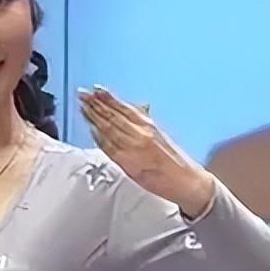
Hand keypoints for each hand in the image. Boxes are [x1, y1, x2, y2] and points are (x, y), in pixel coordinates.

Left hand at [78, 85, 214, 217]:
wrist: (187, 181)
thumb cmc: (175, 161)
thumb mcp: (160, 136)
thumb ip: (142, 124)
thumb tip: (130, 113)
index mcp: (149, 125)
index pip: (124, 108)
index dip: (108, 98)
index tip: (96, 89)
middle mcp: (140, 134)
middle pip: (113, 116)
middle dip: (96, 104)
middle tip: (83, 95)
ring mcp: (132, 147)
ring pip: (108, 129)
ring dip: (93, 117)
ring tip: (83, 107)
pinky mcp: (127, 162)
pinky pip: (108, 147)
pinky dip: (98, 137)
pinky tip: (91, 129)